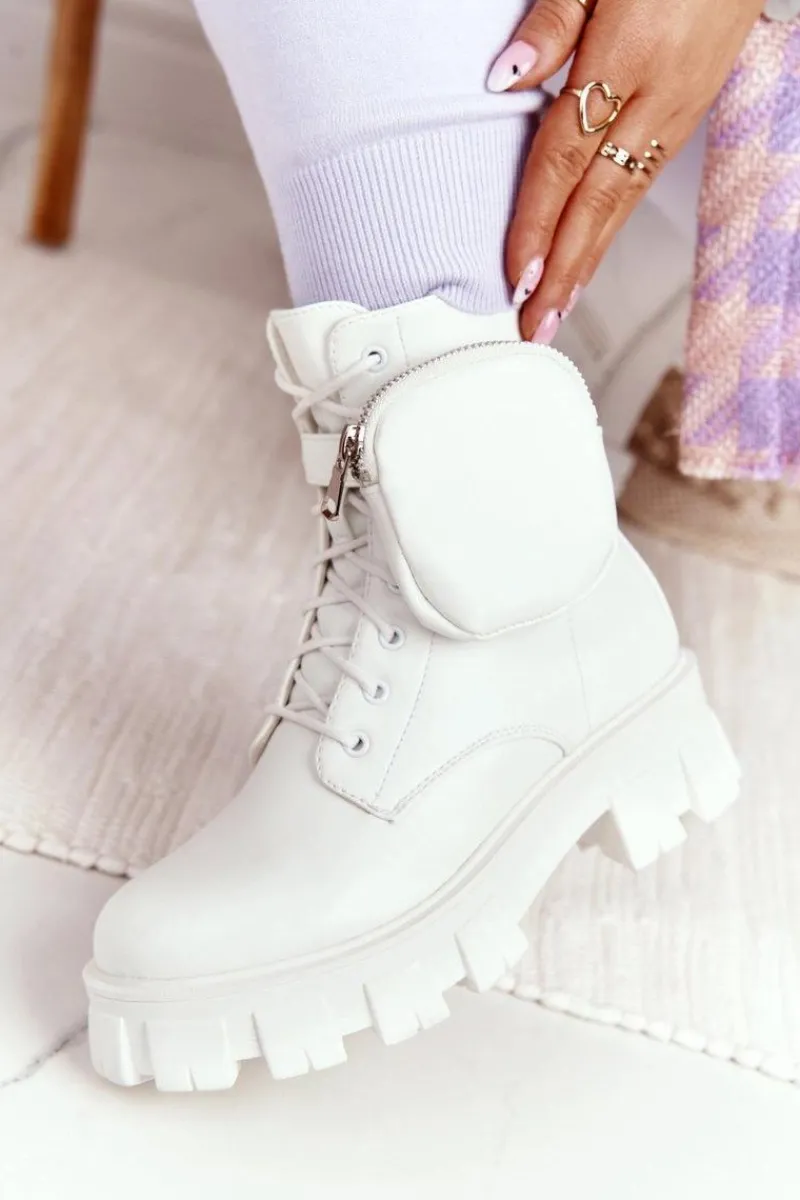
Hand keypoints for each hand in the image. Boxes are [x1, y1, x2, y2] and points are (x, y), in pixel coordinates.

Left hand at [487, 0, 763, 341]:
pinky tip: (590, 253)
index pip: (566, 159)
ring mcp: (679, 109)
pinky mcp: (689, 111)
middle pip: (598, 201)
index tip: (516, 276)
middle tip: (535, 324)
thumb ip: (552, 22)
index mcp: (628, 56)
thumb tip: (505, 79)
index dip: (538, 223)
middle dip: (564, 271)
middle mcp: (658, 95)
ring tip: (557, 307)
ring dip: (587, 261)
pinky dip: (611, 228)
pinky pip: (642, 182)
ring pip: (624, 201)